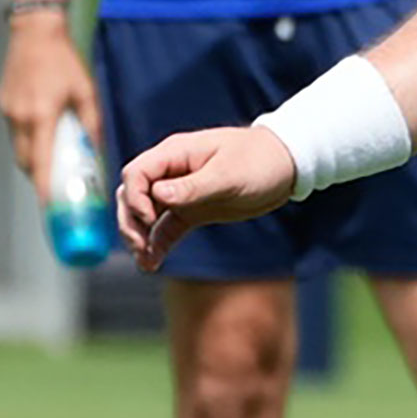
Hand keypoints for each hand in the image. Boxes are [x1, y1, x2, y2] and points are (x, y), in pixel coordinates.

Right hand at [0, 12, 99, 191]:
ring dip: (34, 159)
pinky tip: (42, 134)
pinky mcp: (3, 103)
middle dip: (40, 177)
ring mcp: (8, 111)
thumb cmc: (65, 61)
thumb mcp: (86, 92)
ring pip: (18, 148)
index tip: (48, 205)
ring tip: (52, 162)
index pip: (41, 162)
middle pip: (26, 161)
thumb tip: (97, 150)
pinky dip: (28, 140)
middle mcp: (20, 117)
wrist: (35, 32)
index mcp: (41, 116)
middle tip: (57, 186)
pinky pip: (15, 132)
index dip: (44, 186)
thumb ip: (92, 124)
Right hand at [116, 125, 294, 269]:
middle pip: (132, 194)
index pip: (137, 173)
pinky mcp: (192, 210)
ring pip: (144, 213)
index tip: (149, 218)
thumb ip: (194, 186)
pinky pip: (165, 228)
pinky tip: (152, 264)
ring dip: (139, 235)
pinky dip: (156, 244)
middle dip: (130, 220)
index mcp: (176, 153)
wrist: (286, 167)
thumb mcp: (229, 175)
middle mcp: (172, 171)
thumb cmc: (260, 161)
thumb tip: (158, 195)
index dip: (135, 197)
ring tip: (145, 260)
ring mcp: (180, 191)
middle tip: (139, 246)